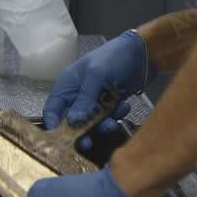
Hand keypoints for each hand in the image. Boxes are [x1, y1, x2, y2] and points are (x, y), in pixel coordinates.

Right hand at [43, 31, 157, 150]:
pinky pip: (108, 119)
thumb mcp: (96, 75)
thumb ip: (84, 99)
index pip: (52, 109)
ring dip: (102, 125)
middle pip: (71, 121)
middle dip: (79, 132)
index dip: (53, 124)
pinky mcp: (110, 105)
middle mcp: (78, 94)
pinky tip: (124, 106)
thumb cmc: (115, 57)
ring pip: (91, 123)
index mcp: (68, 84)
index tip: (59, 139)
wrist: (143, 54)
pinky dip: (116, 116)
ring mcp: (94, 101)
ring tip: (112, 121)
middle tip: (87, 142)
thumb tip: (73, 121)